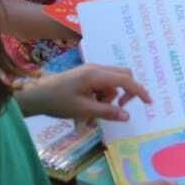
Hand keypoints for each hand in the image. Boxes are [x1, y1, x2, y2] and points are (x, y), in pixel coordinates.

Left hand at [22, 64, 150, 124]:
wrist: (35, 95)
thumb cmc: (58, 101)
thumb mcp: (83, 110)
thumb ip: (107, 112)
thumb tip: (127, 115)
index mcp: (96, 74)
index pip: (126, 80)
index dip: (139, 91)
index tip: (149, 103)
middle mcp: (96, 68)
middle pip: (122, 76)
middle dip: (123, 94)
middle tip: (118, 109)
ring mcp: (90, 71)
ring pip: (111, 84)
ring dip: (108, 99)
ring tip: (90, 116)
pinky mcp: (85, 76)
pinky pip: (101, 86)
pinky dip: (99, 98)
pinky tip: (86, 111)